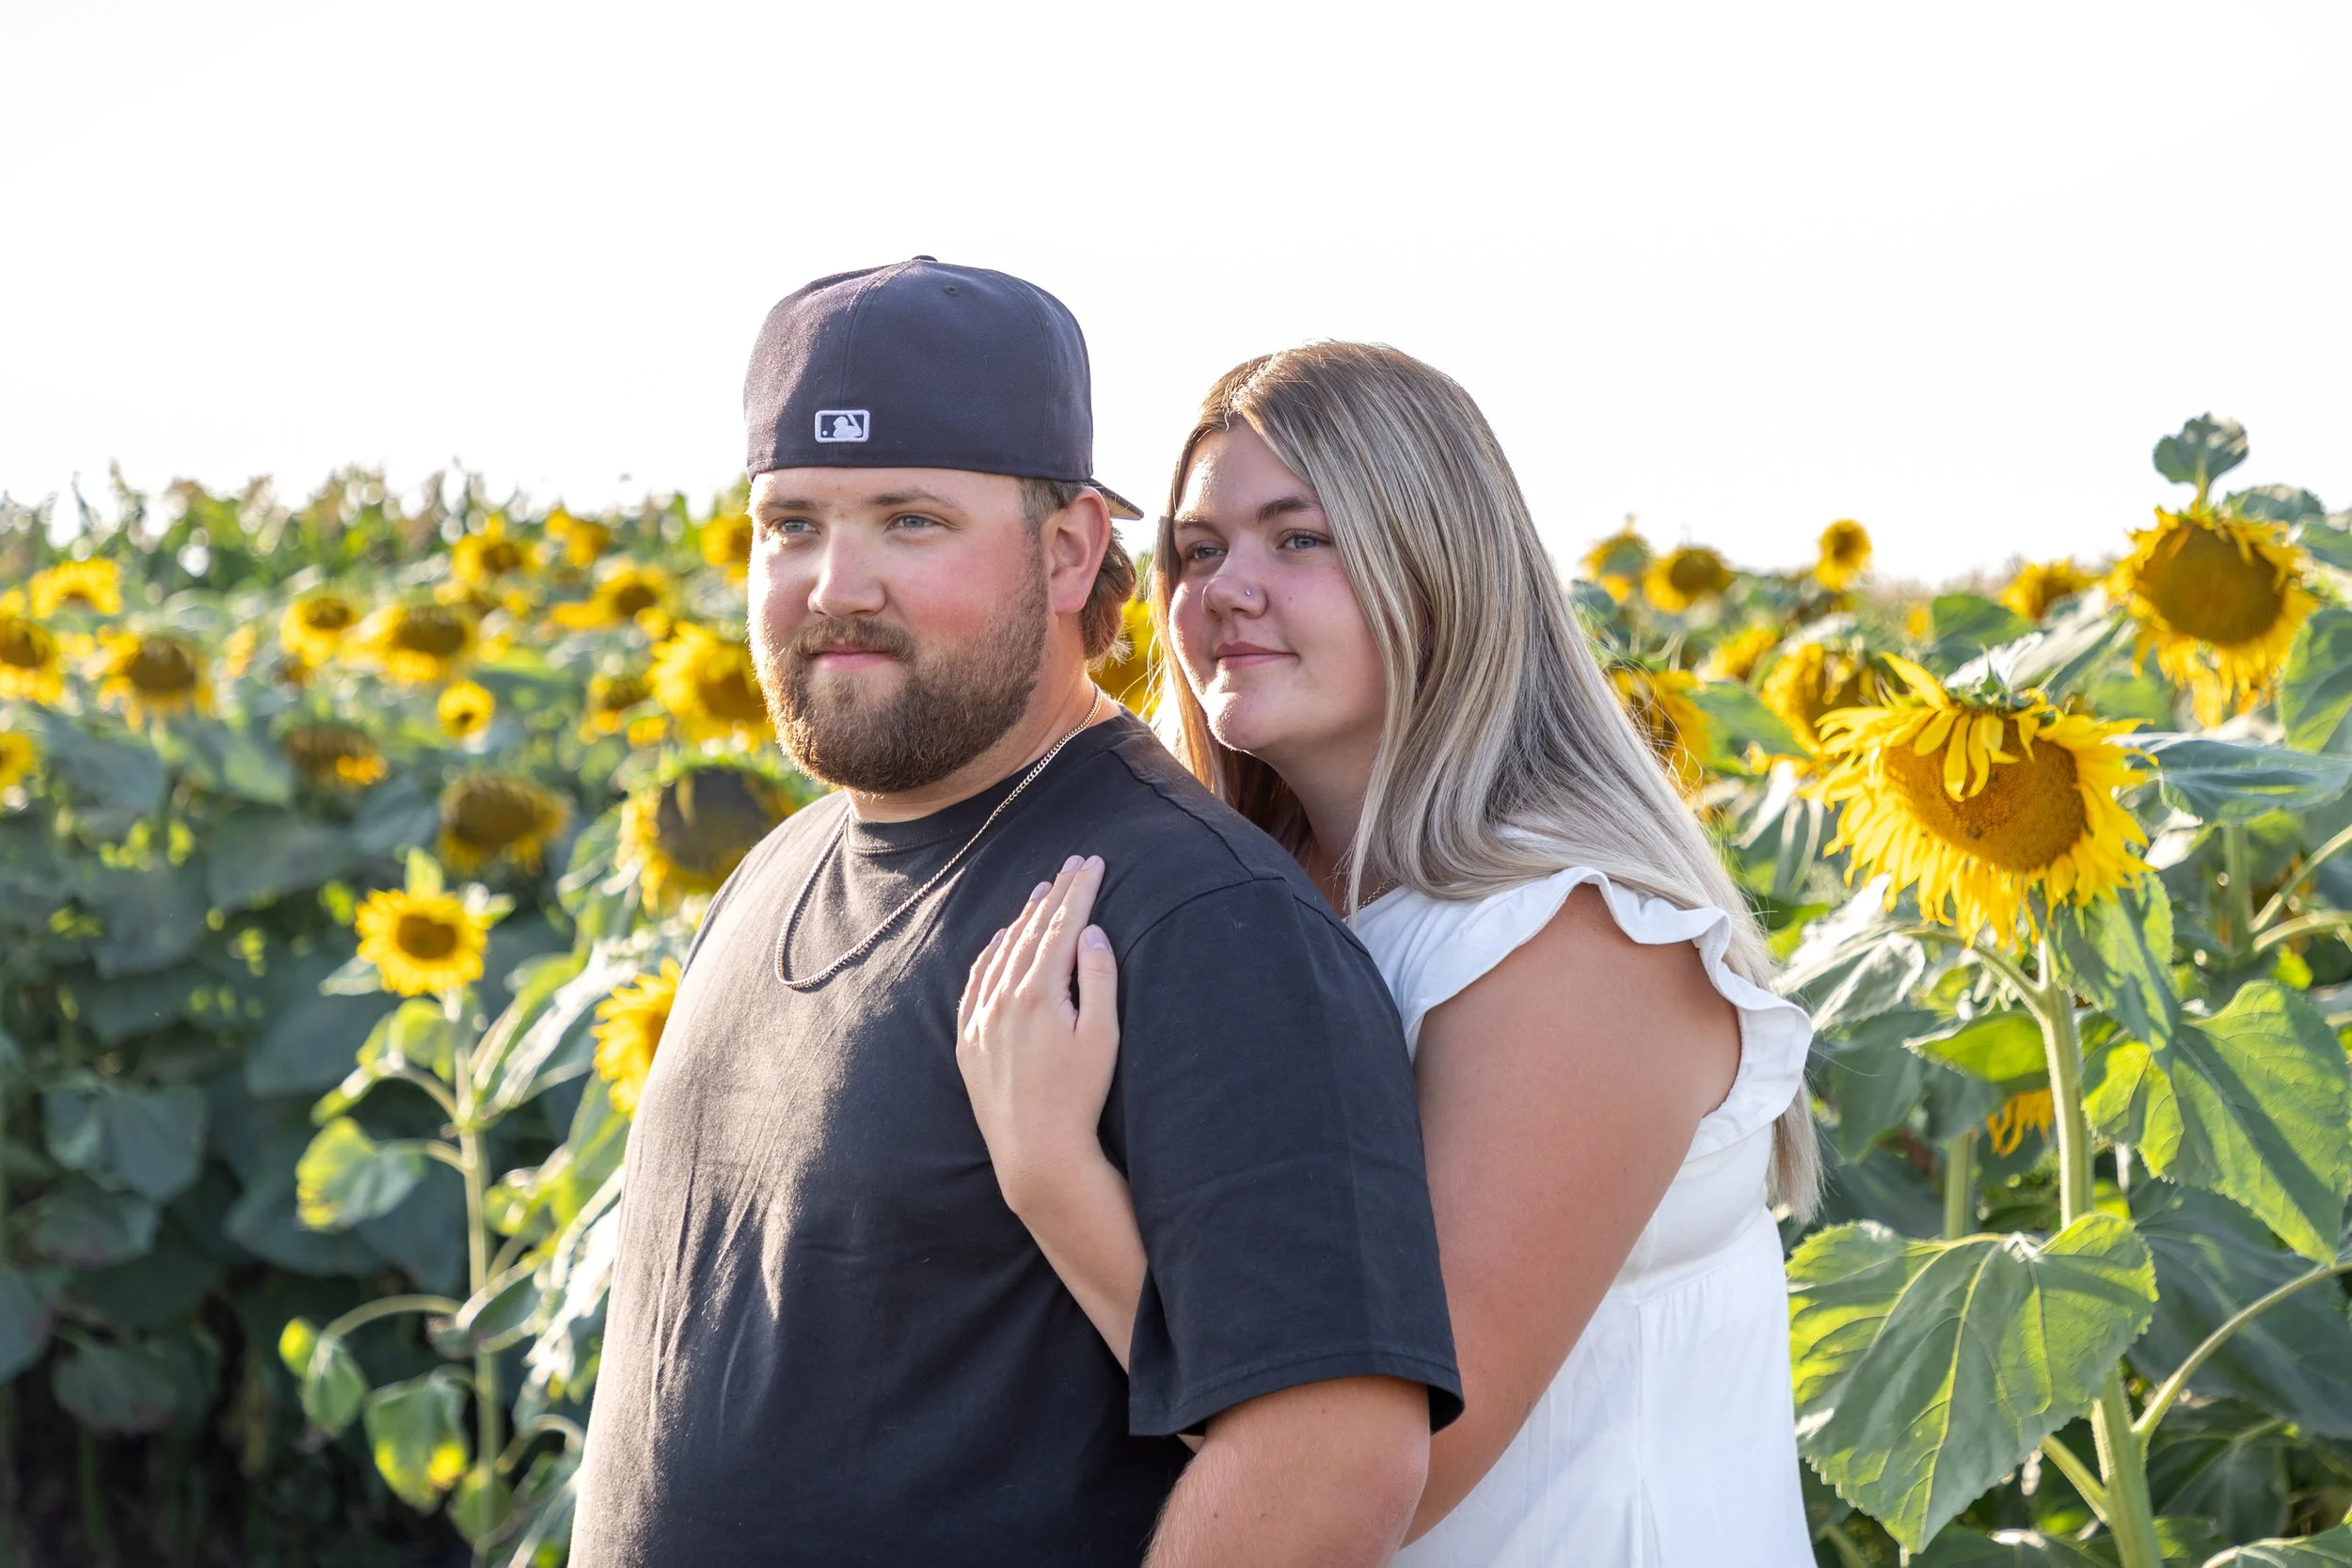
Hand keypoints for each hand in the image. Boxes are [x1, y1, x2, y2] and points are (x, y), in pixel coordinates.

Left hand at [957, 855, 1121, 1217]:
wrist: (1037, 1152)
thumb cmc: (1080, 1097)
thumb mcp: (1103, 1037)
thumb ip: (1100, 979)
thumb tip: (1092, 932)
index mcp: (1040, 992)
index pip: (1062, 926)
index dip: (1081, 891)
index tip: (1095, 863)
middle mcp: (1004, 998)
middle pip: (1032, 932)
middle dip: (1056, 894)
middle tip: (1074, 864)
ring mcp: (981, 1018)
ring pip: (1002, 953)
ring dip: (1023, 919)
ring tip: (1043, 890)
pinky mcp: (968, 1041)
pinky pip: (975, 984)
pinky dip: (990, 955)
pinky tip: (1000, 939)